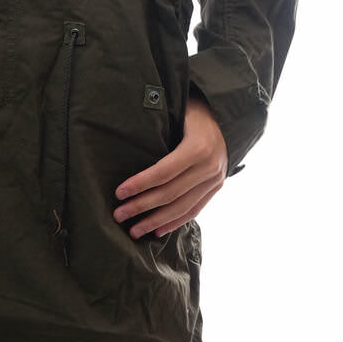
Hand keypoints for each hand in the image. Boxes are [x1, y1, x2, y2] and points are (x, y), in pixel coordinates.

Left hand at [112, 94, 227, 238]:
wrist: (224, 114)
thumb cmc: (189, 110)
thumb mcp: (175, 112)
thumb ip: (157, 129)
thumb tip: (122, 142)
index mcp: (198, 147)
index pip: (164, 172)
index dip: (140, 184)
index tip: (118, 193)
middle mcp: (210, 166)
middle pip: (170, 193)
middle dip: (141, 206)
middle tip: (118, 215)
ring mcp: (216, 180)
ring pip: (182, 207)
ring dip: (156, 221)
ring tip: (134, 230)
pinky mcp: (217, 187)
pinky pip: (195, 210)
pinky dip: (175, 222)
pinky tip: (157, 231)